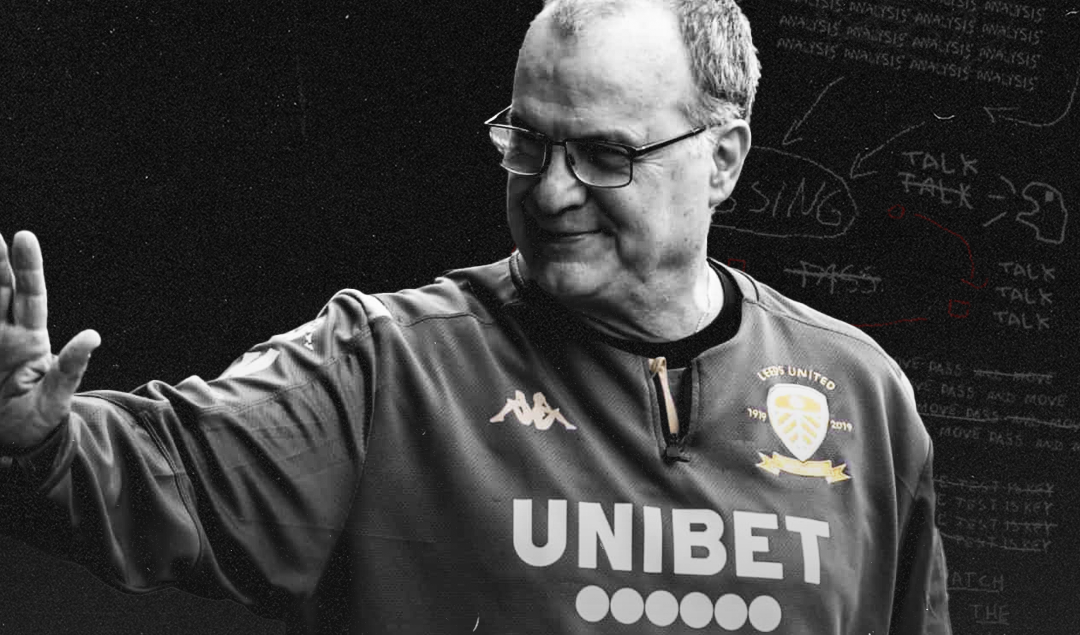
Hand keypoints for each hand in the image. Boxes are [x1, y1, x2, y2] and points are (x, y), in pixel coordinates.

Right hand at [0, 231, 99, 453]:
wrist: (12, 445)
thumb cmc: (40, 421)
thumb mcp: (57, 397)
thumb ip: (71, 367)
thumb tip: (93, 335)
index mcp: (31, 340)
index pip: (30, 295)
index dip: (26, 266)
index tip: (23, 236)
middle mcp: (6, 335)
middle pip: (0, 289)